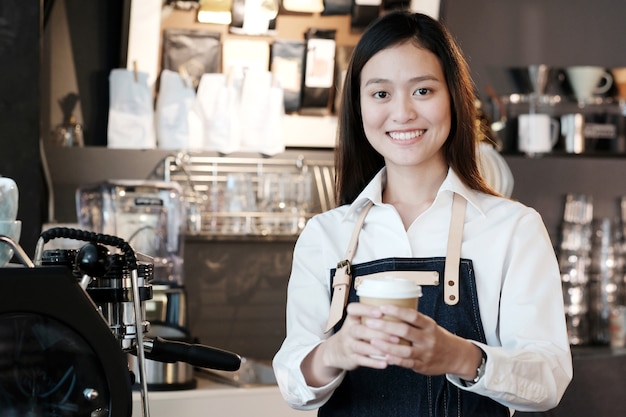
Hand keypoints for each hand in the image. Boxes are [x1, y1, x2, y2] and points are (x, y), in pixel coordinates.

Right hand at [301, 302, 397, 386]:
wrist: (336, 351)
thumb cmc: (355, 333)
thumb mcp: (358, 322)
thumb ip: (374, 316)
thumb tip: (401, 308)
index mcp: (351, 319)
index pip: (353, 309)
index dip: (366, 309)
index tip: (380, 312)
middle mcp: (348, 331)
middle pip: (359, 330)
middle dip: (378, 333)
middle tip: (396, 336)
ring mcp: (348, 345)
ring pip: (361, 346)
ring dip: (377, 349)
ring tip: (393, 350)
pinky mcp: (351, 358)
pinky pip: (362, 360)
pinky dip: (374, 362)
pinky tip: (386, 363)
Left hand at [363, 304, 481, 378]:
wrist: (456, 356)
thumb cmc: (437, 337)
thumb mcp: (429, 325)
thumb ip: (413, 320)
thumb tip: (390, 307)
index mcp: (429, 325)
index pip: (412, 315)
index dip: (397, 311)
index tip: (382, 307)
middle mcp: (428, 339)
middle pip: (405, 331)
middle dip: (386, 326)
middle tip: (370, 322)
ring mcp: (425, 353)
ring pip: (405, 349)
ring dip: (387, 345)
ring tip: (372, 340)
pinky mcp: (422, 366)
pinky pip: (407, 363)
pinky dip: (395, 360)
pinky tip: (384, 356)